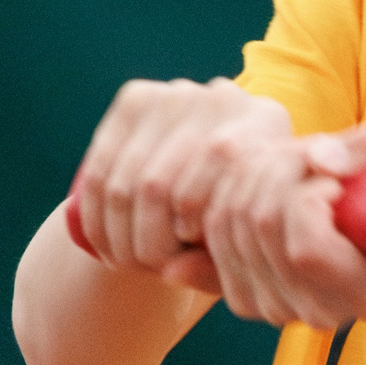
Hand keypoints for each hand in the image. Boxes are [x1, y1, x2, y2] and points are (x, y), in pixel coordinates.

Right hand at [74, 79, 293, 280]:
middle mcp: (226, 97)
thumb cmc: (238, 221)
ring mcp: (178, 93)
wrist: (211, 175)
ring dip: (120, 235)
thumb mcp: (241, 247)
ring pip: (128, 181)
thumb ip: (216, 268)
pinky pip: (102, 168)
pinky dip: (97, 217)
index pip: (221, 170)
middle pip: (164, 182)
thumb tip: (170, 271)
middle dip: (149, 238)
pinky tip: (107, 247)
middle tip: (151, 267)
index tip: (190, 248)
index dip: (198, 221)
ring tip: (131, 263)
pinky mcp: (135, 98)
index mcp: (268, 123)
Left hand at [195, 124, 365, 328]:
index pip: (304, 247)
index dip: (310, 195)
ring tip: (293, 169)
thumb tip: (319, 159)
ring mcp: (278, 310)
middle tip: (312, 159)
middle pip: (259, 224)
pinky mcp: (245, 298)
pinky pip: (211, 234)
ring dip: (253, 175)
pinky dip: (228, 194)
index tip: (338, 179)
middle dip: (279, 169)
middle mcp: (320, 310)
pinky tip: (266, 184)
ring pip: (227, 224)